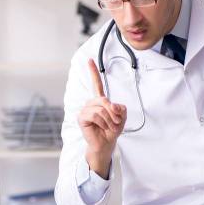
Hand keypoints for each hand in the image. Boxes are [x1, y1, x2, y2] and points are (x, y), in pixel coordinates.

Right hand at [79, 59, 124, 176]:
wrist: (106, 144)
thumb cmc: (112, 130)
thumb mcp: (122, 117)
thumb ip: (120, 108)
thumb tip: (111, 105)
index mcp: (100, 101)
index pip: (96, 84)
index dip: (93, 72)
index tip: (89, 60)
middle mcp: (91, 103)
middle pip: (104, 99)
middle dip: (113, 112)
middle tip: (115, 122)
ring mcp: (85, 110)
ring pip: (101, 108)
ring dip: (109, 120)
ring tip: (109, 127)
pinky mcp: (82, 118)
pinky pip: (95, 115)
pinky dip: (102, 122)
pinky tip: (101, 128)